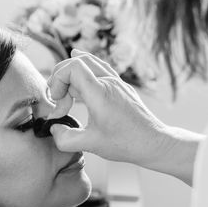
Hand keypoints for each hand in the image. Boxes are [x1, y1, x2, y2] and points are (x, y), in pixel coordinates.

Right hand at [47, 49, 169, 167]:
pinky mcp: (120, 87)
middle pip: (77, 61)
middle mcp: (108, 82)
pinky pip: (99, 68)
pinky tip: (80, 67)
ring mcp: (116, 82)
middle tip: (59, 102)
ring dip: (72, 75)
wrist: (154, 143)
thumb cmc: (125, 143)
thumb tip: (53, 128)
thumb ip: (65, 138)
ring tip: (65, 93)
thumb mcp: (90, 145)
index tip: (57, 100)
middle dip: (61, 78)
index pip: (73, 67)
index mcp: (100, 92)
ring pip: (89, 62)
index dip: (58, 79)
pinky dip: (85, 69)